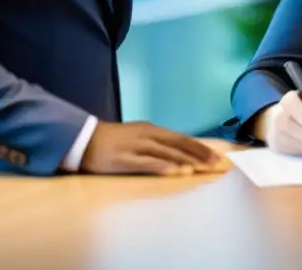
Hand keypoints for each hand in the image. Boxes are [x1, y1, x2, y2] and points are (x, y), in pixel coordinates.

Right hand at [80, 121, 229, 175]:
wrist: (85, 139)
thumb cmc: (114, 141)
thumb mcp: (139, 138)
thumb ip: (158, 145)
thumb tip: (181, 154)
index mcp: (152, 130)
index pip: (182, 138)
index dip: (200, 147)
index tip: (217, 156)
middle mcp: (147, 135)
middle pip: (178, 144)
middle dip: (198, 154)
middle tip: (216, 164)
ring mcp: (136, 146)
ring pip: (166, 153)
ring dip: (184, 160)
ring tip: (201, 168)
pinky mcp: (124, 159)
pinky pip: (146, 163)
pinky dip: (162, 166)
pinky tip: (175, 171)